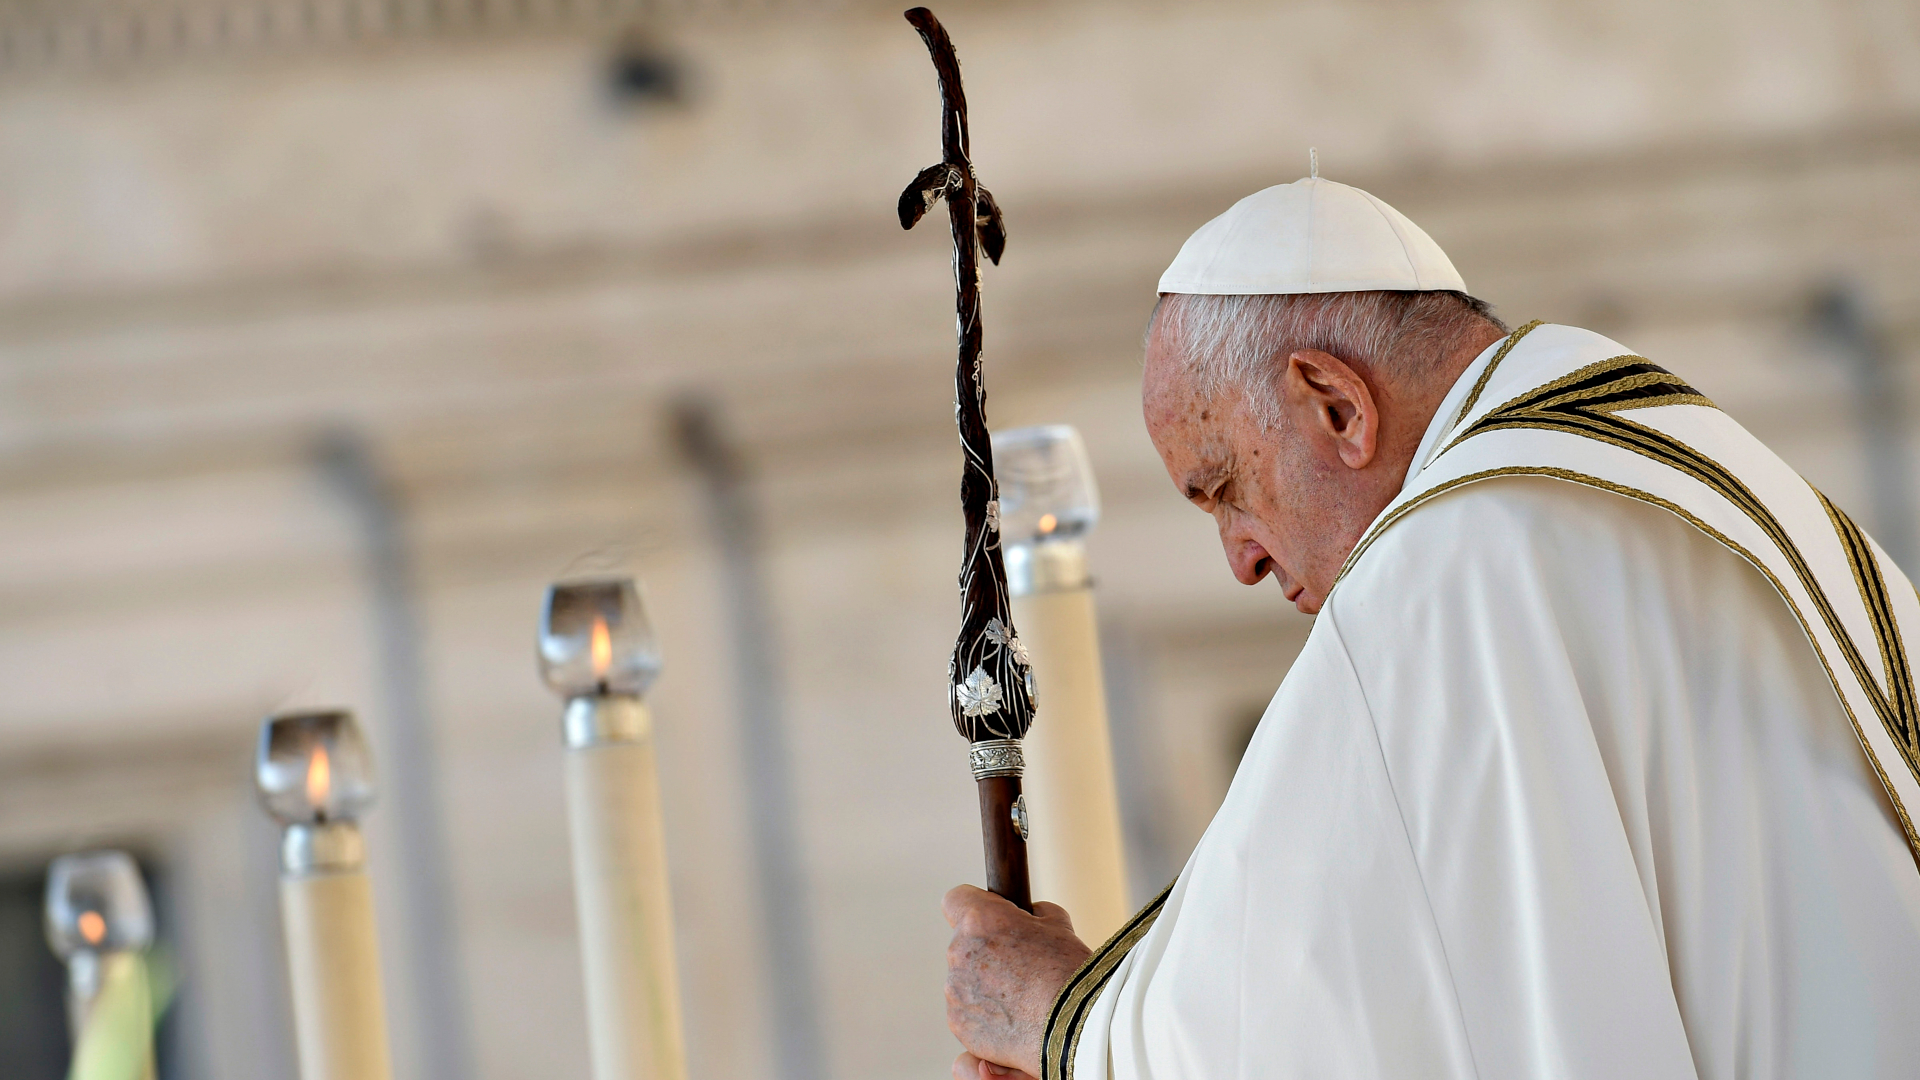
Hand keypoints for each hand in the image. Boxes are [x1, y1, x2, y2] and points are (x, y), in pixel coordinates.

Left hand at [944, 885, 1091, 1077]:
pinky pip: (966, 1012)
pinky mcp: (959, 1024)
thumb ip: (1032, 913)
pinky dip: (984, 1015)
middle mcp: (959, 952)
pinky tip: (1014, 1020)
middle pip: (963, 944)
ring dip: (984, 985)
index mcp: (979, 920)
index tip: (991, 917)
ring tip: (1021, 999)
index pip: (955, 899)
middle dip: (986, 951)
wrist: (1075, 1027)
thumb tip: (1027, 916)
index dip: (974, 906)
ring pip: (964, 980)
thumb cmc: (1068, 971)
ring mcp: (955, 991)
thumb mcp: (1057, 923)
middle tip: (1020, 966)